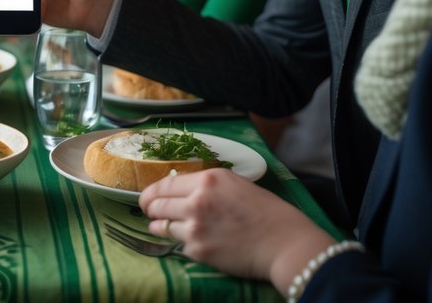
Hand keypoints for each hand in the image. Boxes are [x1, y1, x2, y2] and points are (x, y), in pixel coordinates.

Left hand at [139, 168, 332, 285]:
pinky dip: (183, 244)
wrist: (284, 243)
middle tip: (150, 212)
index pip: (164, 184)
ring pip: (162, 226)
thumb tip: (181, 188)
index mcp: (207, 180)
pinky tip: (194, 242)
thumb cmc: (267, 212)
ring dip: (160, 227)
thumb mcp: (235, 184)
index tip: (147, 197)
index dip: (151, 192)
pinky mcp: (198, 251)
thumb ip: (206, 185)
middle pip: (156, 204)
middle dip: (150, 209)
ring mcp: (195, 227)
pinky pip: (180, 245)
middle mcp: (197, 201)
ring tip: (163, 227)